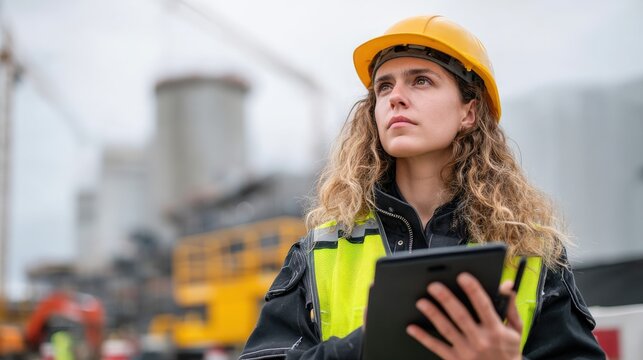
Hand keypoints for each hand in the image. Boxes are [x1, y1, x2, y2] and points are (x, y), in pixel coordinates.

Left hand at [406, 273, 521, 359]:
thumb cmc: (508, 351)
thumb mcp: (515, 330)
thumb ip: (510, 307)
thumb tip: (506, 285)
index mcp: (496, 329)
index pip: (483, 306)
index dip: (473, 290)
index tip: (462, 276)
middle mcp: (480, 340)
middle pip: (461, 316)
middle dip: (446, 299)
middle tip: (433, 286)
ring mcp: (466, 351)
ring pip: (446, 330)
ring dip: (433, 315)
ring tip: (421, 302)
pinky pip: (436, 347)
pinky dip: (423, 337)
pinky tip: (412, 328)